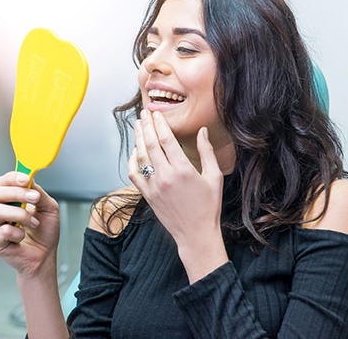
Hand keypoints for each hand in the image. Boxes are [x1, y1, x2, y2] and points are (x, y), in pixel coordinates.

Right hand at [0, 171, 59, 277]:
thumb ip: (39, 193)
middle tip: (35, 198)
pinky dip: (17, 233)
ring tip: (34, 223)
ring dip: (21, 215)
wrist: (45, 256)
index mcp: (10, 200)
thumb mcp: (49, 207)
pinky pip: (1, 231)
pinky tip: (23, 237)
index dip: (13, 177)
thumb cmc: (44, 232)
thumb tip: (30, 181)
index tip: (27, 179)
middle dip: (17, 193)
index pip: (3, 182)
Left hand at [128, 110, 227, 281]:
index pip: (167, 140)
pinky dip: (132, 161)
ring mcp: (154, 186)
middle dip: (147, 126)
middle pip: (151, 144)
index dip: (160, 124)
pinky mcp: (148, 196)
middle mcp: (166, 176)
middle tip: (144, 113)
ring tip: (138, 125)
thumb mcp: (214, 177)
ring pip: (141, 157)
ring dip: (138, 139)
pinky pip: (135, 174)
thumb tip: (202, 131)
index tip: (156, 113)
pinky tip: (135, 151)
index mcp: (183, 169)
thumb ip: (207, 152)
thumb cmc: (209, 206)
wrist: (196, 234)